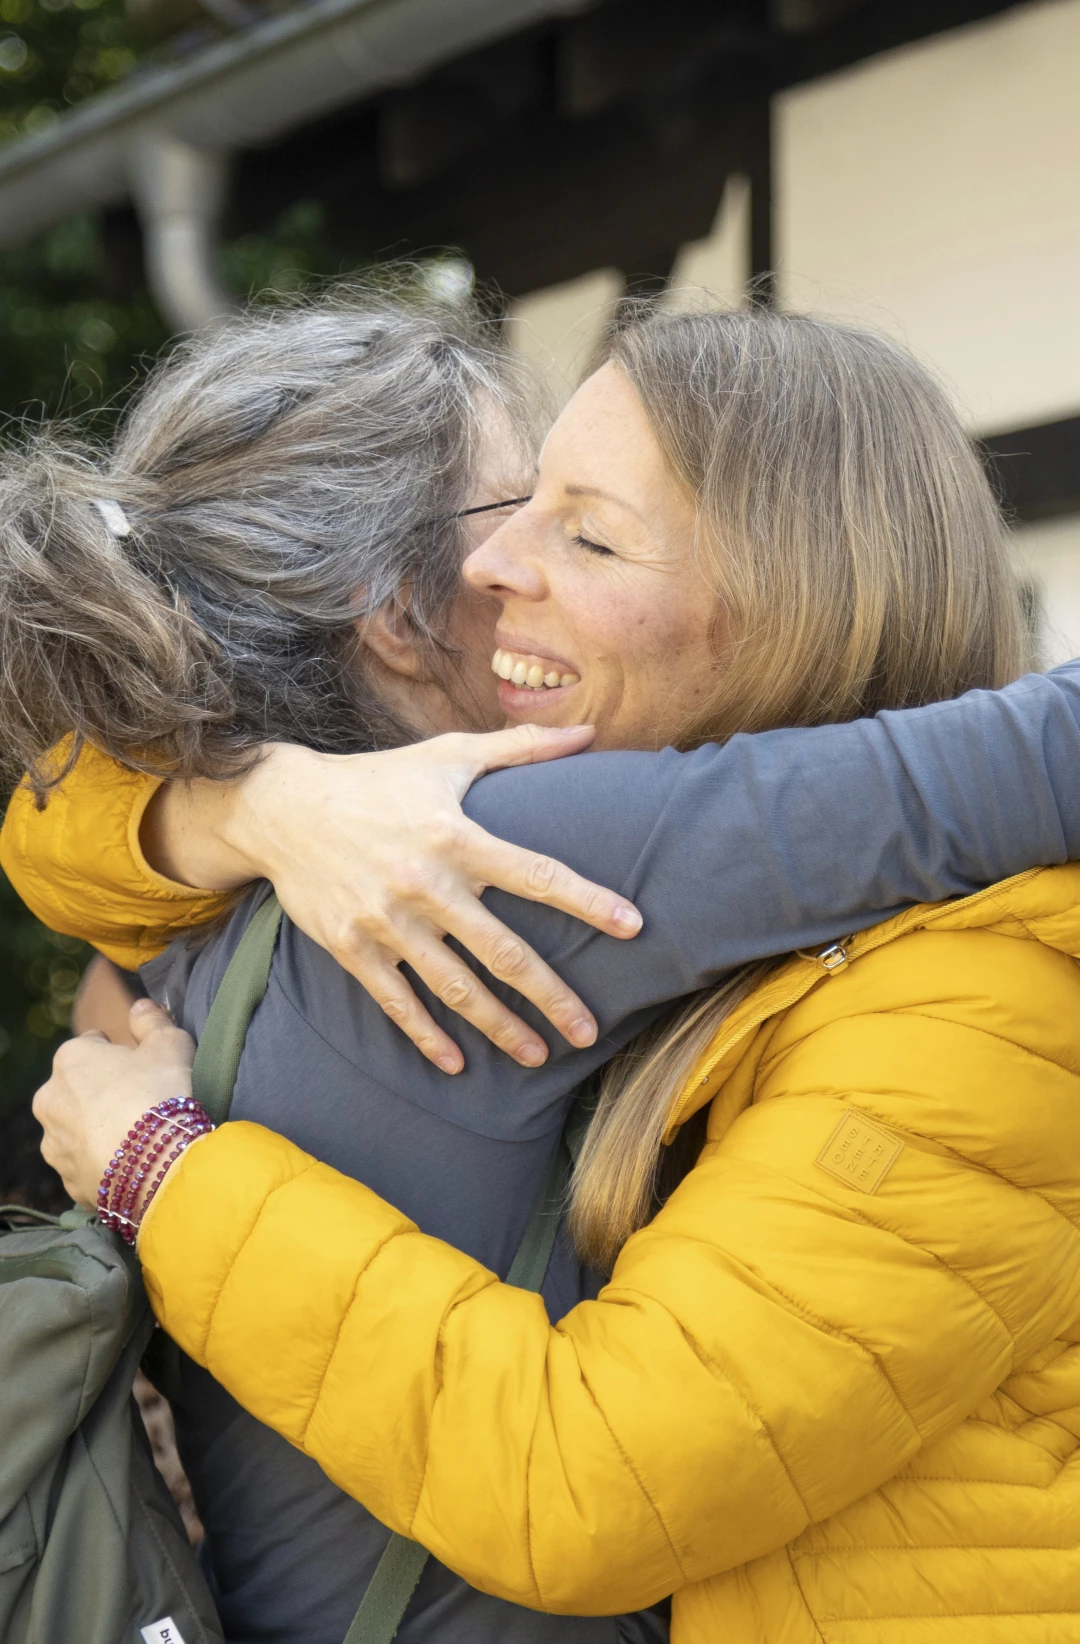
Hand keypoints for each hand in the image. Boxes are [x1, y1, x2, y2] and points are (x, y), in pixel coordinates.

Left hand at [34, 1001, 194, 1208]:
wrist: (159, 1164)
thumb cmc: (162, 1093)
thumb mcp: (169, 1043)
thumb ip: (151, 1020)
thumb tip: (139, 1006)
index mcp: (71, 1058)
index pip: (92, 1045)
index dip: (120, 1054)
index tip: (143, 1067)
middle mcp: (50, 1099)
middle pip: (79, 1088)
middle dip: (103, 1092)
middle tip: (142, 1101)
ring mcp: (55, 1143)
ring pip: (77, 1128)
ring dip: (98, 1128)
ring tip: (138, 1136)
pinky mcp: (67, 1179)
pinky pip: (86, 1163)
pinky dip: (103, 1161)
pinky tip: (132, 1161)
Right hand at [145, 724, 642, 1072]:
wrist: (285, 809)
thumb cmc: (377, 781)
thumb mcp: (447, 755)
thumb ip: (521, 748)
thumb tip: (588, 732)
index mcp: (457, 837)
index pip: (538, 874)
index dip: (588, 901)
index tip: (633, 926)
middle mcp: (427, 885)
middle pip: (503, 951)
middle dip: (551, 996)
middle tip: (589, 1032)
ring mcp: (388, 922)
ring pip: (455, 987)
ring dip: (499, 1027)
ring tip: (538, 1056)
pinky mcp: (354, 948)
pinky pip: (397, 1001)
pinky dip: (426, 1035)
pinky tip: (457, 1063)